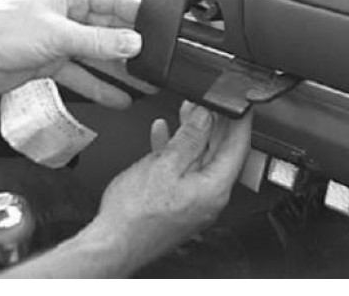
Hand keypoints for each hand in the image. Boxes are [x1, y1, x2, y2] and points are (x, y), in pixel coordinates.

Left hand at [0, 0, 149, 107]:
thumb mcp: (57, 33)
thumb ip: (99, 41)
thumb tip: (133, 43)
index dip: (136, 14)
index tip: (156, 30)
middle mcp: (68, 15)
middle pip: (109, 30)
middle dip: (131, 47)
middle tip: (153, 62)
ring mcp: (60, 40)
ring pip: (99, 55)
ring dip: (120, 70)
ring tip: (144, 82)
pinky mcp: (52, 62)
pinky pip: (83, 75)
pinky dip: (99, 87)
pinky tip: (117, 97)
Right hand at [94, 103, 252, 268]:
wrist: (110, 245)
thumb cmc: (134, 216)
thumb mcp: (164, 165)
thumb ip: (189, 138)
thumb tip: (205, 117)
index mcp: (215, 188)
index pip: (238, 146)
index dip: (239, 121)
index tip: (239, 105)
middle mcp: (211, 197)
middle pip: (220, 152)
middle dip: (213, 124)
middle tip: (207, 103)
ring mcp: (196, 201)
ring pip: (200, 160)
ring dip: (193, 135)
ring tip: (186, 112)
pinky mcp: (180, 203)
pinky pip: (185, 171)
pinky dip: (177, 152)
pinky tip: (164, 136)